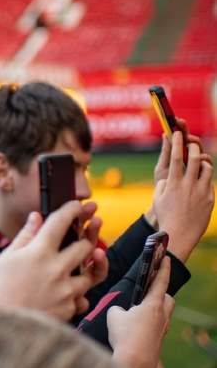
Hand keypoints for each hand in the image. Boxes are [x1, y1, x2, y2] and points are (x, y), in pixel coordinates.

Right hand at [0, 201, 105, 321]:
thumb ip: (25, 237)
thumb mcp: (6, 259)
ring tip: (83, 264)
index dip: (73, 209)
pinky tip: (68, 293)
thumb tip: (36, 217)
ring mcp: (66, 290)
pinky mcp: (69, 310)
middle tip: (88, 233)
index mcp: (39, 252)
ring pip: (90, 274)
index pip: (61, 221)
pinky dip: (77, 296)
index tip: (79, 205)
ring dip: (88, 268)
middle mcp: (57, 268)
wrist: (1, 329)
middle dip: (89, 237)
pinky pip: (82, 300)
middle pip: (86, 246)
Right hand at [107, 257, 173, 367]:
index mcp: (153, 305)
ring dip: (156, 311)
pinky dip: (149, 325)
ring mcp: (161, 331)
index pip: (161, 281)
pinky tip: (135, 330)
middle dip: (161, 294)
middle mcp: (162, 317)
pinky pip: (156, 329)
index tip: (166, 257)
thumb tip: (119, 312)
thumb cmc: (124, 337)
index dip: (163, 268)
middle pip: (168, 300)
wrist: (133, 365)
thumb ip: (117, 308)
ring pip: (164, 315)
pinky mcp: (157, 343)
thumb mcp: (113, 315)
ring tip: (138, 312)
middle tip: (147, 292)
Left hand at [153, 117, 212, 185]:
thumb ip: (166, 153)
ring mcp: (196, 167)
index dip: (180, 127)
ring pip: (201, 152)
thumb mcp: (162, 169)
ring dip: (196, 146)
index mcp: (177, 155)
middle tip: (184, 133)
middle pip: (193, 142)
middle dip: (189, 135)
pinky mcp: (203, 177)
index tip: (176, 119)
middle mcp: (188, 159)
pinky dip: (205, 160)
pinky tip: (200, 159)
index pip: (181, 138)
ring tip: (189, 144)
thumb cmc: (163, 186)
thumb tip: (165, 134)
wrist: (167, 208)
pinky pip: (207, 165)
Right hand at [153, 131, 213, 261]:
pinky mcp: (210, 199)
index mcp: (173, 183)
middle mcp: (188, 185)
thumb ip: (163, 183)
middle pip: (194, 157)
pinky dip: (205, 177)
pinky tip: (201, 180)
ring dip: (202, 161)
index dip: (176, 141)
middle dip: (193, 146)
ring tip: (198, 162)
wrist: (179, 235)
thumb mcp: (158, 198)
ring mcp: (201, 191)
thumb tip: (170, 175)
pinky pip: (209, 181)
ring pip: (206, 167)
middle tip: (191, 143)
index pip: (175, 156)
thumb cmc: (165, 216)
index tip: (176, 132)